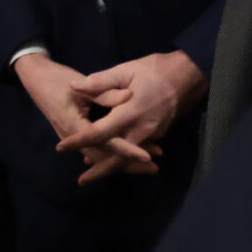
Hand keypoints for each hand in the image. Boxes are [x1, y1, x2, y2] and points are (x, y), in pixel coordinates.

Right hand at [15, 52, 156, 182]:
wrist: (36, 79)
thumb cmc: (57, 79)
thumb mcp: (80, 84)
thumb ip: (104, 92)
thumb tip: (129, 97)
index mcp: (75, 125)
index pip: (105, 142)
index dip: (126, 150)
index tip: (146, 156)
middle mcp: (75, 138)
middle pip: (105, 157)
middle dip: (129, 163)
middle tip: (154, 167)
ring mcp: (75, 139)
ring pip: (102, 156)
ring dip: (124, 160)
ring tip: (149, 164)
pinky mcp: (78, 135)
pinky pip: (98, 149)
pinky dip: (115, 153)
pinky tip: (130, 154)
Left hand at [55, 51, 207, 185]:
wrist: (189, 75)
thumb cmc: (155, 70)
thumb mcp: (125, 70)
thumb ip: (99, 82)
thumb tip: (74, 86)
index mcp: (129, 113)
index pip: (99, 134)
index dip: (79, 142)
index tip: (61, 148)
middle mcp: (142, 129)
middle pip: (117, 157)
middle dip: (99, 170)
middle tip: (82, 181)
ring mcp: (152, 134)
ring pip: (129, 156)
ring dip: (112, 164)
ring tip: (93, 171)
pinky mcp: (159, 133)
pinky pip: (138, 149)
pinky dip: (125, 155)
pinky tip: (114, 155)